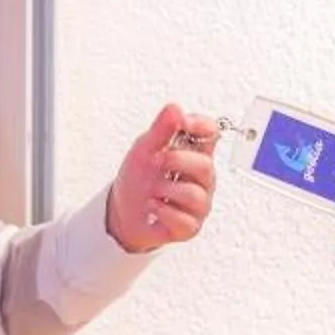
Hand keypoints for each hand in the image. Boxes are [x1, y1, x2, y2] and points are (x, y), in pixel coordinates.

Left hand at [108, 104, 218, 252]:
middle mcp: (201, 178)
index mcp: (193, 153)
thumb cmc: (138, 180)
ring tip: (152, 190)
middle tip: (156, 162)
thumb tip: (175, 108)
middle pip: (205, 166)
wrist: (123, 212)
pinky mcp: (190, 226)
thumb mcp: (144, 149)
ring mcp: (199, 203)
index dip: (200, 125)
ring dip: (164, 190)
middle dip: (176, 162)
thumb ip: (161, 129)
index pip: (211, 133)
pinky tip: (154, 207)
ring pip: (194, 194)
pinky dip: (162, 211)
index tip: (182, 123)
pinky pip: (184, 219)